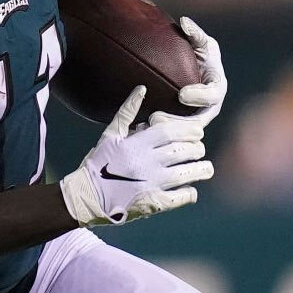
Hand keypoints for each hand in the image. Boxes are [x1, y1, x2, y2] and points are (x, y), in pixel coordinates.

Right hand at [59, 86, 213, 226]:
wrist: (87, 197)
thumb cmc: (98, 163)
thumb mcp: (110, 135)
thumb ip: (127, 112)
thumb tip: (142, 89)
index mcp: (135, 144)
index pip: (170, 131)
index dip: (188, 130)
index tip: (197, 131)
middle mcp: (145, 163)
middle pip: (182, 151)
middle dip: (197, 148)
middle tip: (199, 149)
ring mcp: (151, 184)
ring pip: (187, 174)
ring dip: (200, 170)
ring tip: (205, 168)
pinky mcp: (153, 204)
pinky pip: (180, 197)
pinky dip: (189, 193)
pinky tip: (191, 189)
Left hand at [151, 17, 227, 128]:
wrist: (190, 71)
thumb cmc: (199, 54)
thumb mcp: (201, 43)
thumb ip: (195, 34)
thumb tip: (184, 22)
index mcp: (217, 87)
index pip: (213, 95)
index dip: (199, 96)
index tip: (182, 94)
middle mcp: (209, 108)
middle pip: (196, 122)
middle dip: (178, 124)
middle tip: (156, 118)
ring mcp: (196, 119)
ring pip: (183, 132)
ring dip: (165, 132)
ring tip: (145, 125)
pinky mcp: (183, 126)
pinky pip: (173, 135)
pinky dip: (158, 135)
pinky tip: (138, 130)